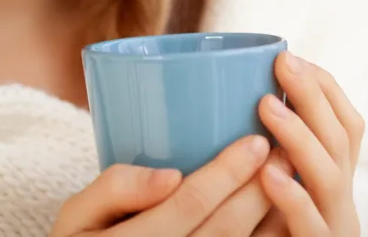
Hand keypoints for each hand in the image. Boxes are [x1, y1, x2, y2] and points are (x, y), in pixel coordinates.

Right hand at [51, 133, 296, 235]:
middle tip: (285, 151)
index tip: (255, 141)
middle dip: (260, 189)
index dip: (226, 173)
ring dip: (273, 218)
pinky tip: (281, 218)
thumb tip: (169, 176)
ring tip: (291, 180)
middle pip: (225, 230)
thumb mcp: (77, 216)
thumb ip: (115, 189)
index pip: (188, 205)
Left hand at [254, 53, 363, 236]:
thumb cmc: (247, 230)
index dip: (324, 88)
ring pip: (331, 177)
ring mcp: (334, 229)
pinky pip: (313, 228)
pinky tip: (270, 176)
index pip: (346, 124)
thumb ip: (259, 154)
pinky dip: (294, 200)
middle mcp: (341, 202)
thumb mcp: (265, 189)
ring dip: (300, 137)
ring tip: (266, 108)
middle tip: (281, 65)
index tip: (287, 56)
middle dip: (314, 97)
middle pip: (343, 140)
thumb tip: (228, 99)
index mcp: (332, 181)